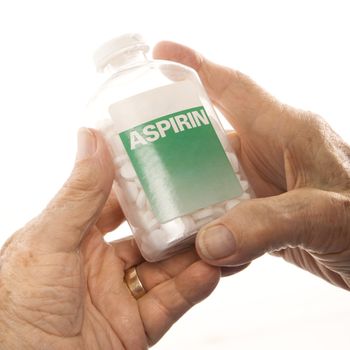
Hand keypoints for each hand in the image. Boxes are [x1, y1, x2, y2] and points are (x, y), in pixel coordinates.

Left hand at [0, 128, 219, 349]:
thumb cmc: (16, 306)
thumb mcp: (48, 240)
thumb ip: (79, 193)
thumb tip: (91, 136)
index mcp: (77, 237)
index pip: (119, 202)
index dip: (145, 184)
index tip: (174, 163)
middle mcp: (100, 264)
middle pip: (150, 237)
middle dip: (180, 221)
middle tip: (211, 200)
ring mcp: (120, 296)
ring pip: (167, 270)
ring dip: (195, 254)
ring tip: (221, 235)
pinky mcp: (135, 329)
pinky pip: (170, 304)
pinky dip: (192, 288)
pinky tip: (211, 270)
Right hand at [154, 42, 349, 289]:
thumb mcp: (323, 215)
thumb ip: (266, 225)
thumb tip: (207, 241)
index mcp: (284, 130)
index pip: (231, 88)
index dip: (194, 67)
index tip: (159, 54)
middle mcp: (269, 151)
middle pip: (208, 138)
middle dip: (172, 145)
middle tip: (136, 154)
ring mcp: (265, 182)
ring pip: (212, 179)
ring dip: (188, 194)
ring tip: (156, 206)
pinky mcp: (264, 209)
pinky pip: (225, 209)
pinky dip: (209, 224)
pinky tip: (197, 239)